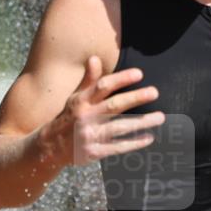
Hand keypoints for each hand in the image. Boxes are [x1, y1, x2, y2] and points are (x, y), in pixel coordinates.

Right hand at [40, 55, 164, 166]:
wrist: (50, 147)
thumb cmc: (68, 118)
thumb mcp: (74, 97)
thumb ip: (88, 80)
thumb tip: (95, 58)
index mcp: (81, 101)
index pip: (103, 86)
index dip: (121, 79)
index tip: (139, 74)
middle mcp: (85, 117)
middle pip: (114, 105)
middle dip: (135, 98)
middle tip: (154, 92)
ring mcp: (89, 135)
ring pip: (119, 127)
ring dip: (141, 122)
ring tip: (160, 117)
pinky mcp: (93, 152)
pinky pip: (117, 147)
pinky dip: (134, 143)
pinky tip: (148, 137)